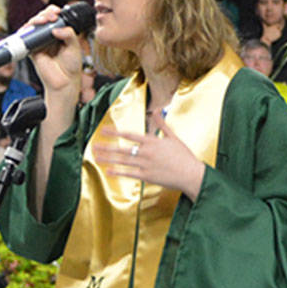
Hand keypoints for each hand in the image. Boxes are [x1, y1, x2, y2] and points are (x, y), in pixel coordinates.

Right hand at [25, 4, 87, 95]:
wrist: (65, 81)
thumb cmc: (71, 65)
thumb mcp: (74, 47)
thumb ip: (69, 35)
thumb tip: (56, 29)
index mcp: (60, 33)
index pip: (54, 17)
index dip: (53, 11)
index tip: (58, 12)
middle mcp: (48, 35)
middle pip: (42, 18)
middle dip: (45, 14)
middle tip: (52, 16)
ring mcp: (39, 41)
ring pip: (33, 25)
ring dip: (36, 19)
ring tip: (44, 20)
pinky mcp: (31, 48)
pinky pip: (25, 37)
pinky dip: (26, 30)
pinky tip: (32, 27)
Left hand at [90, 121, 206, 198]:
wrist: (192, 174)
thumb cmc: (185, 156)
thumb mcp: (174, 138)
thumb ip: (162, 125)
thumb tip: (156, 111)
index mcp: (152, 141)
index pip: (129, 134)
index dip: (115, 132)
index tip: (103, 130)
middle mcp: (147, 152)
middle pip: (122, 148)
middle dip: (106, 146)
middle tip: (94, 145)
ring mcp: (146, 165)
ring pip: (122, 161)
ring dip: (108, 159)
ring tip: (96, 157)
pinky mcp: (147, 176)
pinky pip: (129, 174)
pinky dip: (118, 172)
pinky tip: (108, 171)